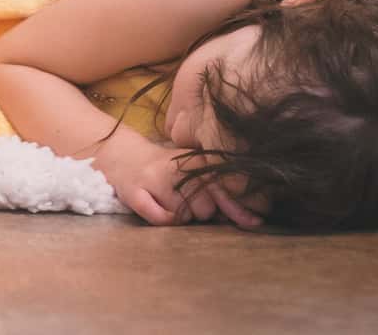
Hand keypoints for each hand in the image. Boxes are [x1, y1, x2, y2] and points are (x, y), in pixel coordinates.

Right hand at [93, 134, 267, 228]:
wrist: (122, 155)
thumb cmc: (166, 168)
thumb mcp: (193, 168)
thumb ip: (220, 188)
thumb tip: (253, 217)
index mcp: (194, 158)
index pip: (223, 187)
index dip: (239, 208)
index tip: (254, 221)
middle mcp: (175, 167)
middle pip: (205, 209)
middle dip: (202, 212)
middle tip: (189, 199)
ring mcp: (154, 179)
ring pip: (184, 217)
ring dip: (181, 215)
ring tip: (170, 199)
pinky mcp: (135, 193)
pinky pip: (161, 219)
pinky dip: (164, 219)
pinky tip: (160, 207)